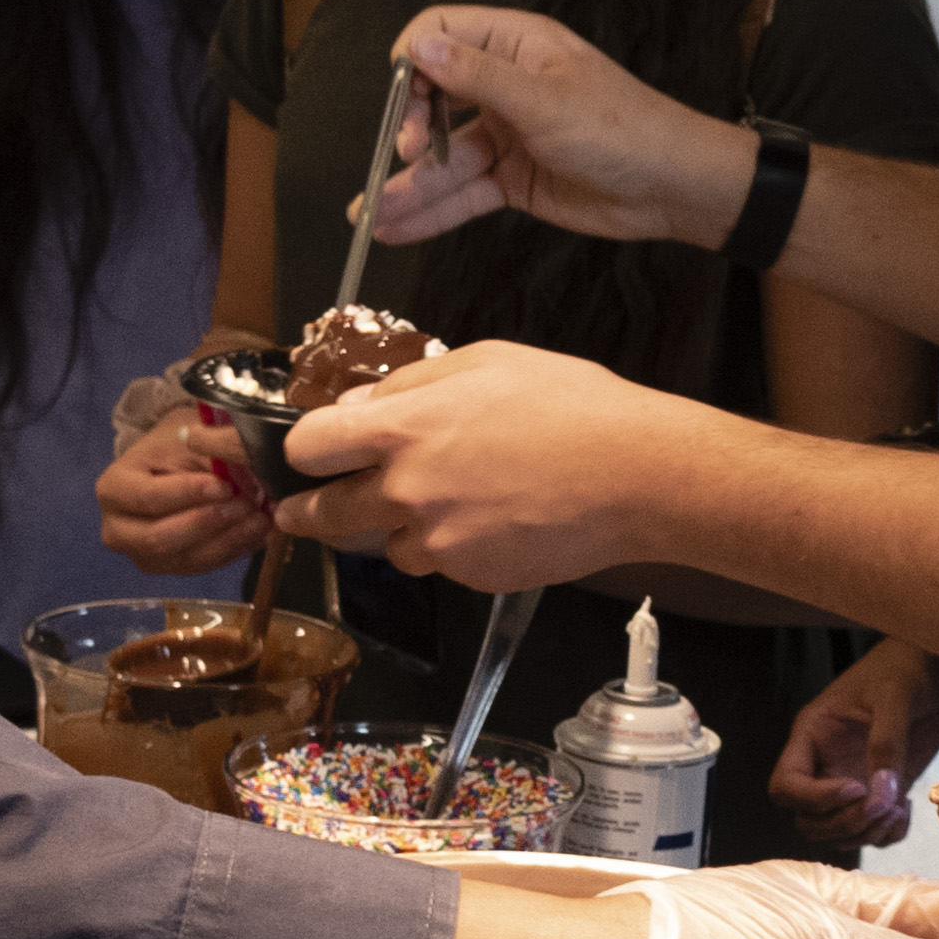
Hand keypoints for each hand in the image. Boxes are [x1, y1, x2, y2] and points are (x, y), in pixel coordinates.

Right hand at [99, 405, 265, 576]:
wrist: (169, 464)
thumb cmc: (175, 445)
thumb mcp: (188, 439)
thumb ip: (210, 457)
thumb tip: (246, 478)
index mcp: (113, 489)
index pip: (150, 497)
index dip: (189, 493)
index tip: (225, 486)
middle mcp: (117, 530)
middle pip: (161, 538)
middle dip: (209, 522)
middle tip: (248, 504)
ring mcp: (141, 555)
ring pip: (188, 558)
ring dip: (230, 539)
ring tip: (262, 518)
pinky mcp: (169, 568)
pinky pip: (205, 566)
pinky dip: (235, 549)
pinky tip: (259, 532)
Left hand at [277, 339, 685, 590]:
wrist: (636, 475)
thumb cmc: (570, 404)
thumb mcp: (486, 361)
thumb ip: (410, 384)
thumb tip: (361, 405)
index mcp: (402, 429)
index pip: (308, 447)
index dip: (303, 449)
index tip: (308, 455)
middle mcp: (405, 492)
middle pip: (323, 515)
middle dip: (308, 512)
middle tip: (302, 512)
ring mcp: (437, 542)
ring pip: (386, 546)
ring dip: (397, 529)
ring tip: (443, 505)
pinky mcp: (470, 577)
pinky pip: (439, 565)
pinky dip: (451, 548)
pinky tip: (492, 520)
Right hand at [366, 5, 754, 250]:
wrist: (674, 187)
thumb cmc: (623, 129)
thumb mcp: (545, 101)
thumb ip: (477, 77)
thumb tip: (418, 46)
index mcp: (516, 44)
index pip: (440, 32)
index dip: (413, 61)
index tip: (401, 97)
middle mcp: (504, 84)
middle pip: (433, 98)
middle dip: (408, 129)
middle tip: (403, 155)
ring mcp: (507, 133)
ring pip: (443, 157)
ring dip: (408, 186)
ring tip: (370, 218)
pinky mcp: (513, 179)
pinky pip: (463, 192)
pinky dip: (432, 211)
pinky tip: (396, 228)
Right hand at [771, 638, 938, 841]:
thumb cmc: (910, 666)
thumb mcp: (896, 695)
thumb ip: (886, 742)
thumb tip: (881, 795)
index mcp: (813, 735)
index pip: (786, 786)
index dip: (814, 799)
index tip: (856, 788)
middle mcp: (826, 763)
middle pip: (807, 820)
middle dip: (841, 823)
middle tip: (881, 806)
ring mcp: (853, 780)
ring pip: (836, 833)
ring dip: (865, 834)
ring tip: (896, 809)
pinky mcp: (882, 792)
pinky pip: (872, 832)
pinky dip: (887, 835)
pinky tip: (905, 811)